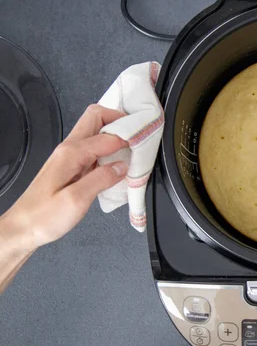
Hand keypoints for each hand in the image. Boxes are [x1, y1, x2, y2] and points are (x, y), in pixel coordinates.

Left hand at [0, 105, 128, 248]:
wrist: (23, 228)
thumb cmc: (44, 217)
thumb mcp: (76, 200)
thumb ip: (101, 179)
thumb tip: (122, 166)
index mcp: (71, 153)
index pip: (107, 135)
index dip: (128, 136)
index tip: (144, 142)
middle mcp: (69, 149)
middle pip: (96, 117)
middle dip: (120, 120)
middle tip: (138, 133)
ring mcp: (70, 156)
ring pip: (96, 131)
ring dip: (116, 134)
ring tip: (133, 148)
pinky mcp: (72, 166)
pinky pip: (94, 148)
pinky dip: (110, 149)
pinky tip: (119, 163)